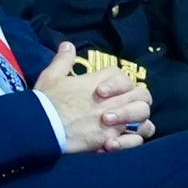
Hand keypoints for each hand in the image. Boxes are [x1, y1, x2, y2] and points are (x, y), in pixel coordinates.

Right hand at [33, 50, 149, 152]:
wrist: (43, 127)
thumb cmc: (47, 101)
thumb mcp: (52, 76)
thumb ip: (63, 60)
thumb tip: (68, 45)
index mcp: (100, 82)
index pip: (122, 76)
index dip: (117, 83)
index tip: (101, 92)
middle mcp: (112, 100)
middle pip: (142, 95)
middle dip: (134, 100)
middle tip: (117, 108)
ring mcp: (115, 120)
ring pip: (143, 116)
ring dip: (137, 120)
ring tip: (122, 126)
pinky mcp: (111, 139)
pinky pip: (135, 140)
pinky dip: (131, 141)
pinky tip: (116, 142)